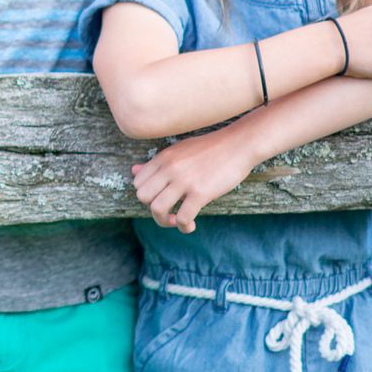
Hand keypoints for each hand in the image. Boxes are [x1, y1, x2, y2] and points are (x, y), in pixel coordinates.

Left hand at [132, 127, 258, 233]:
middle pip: (142, 196)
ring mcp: (184, 181)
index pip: (137, 182)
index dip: (146, 195)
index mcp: (163, 158)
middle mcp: (169, 168)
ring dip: (163, 221)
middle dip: (151, 209)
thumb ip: (156, 162)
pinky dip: (183, 226)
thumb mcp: (178, 150)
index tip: (160, 198)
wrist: (238, 144)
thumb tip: (133, 170)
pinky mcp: (200, 193)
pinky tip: (190, 225)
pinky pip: (182, 217)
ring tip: (175, 221)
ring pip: (157, 209)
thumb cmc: (210, 149)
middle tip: (167, 211)